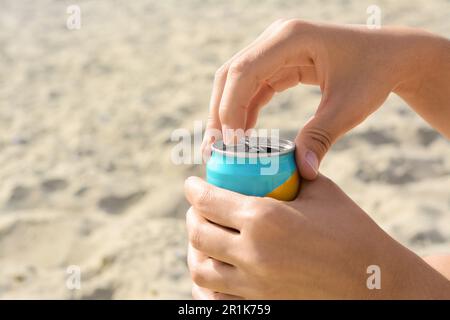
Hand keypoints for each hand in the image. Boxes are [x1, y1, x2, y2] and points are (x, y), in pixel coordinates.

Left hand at [184, 176, 449, 298]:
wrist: (375, 283)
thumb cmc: (352, 231)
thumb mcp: (321, 192)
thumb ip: (294, 173)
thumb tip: (279, 159)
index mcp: (265, 218)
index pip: (209, 200)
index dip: (193, 189)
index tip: (191, 184)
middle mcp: (253, 253)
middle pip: (198, 233)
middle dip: (191, 216)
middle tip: (197, 209)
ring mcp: (254, 286)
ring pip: (201, 269)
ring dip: (194, 250)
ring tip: (201, 240)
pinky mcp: (261, 306)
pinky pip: (216, 298)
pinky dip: (207, 283)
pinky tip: (215, 271)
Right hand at [202, 19, 449, 178]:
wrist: (390, 55)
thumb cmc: (374, 74)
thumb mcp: (349, 108)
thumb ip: (321, 138)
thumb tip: (301, 173)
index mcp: (292, 38)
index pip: (243, 72)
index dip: (230, 108)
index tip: (231, 145)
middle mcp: (277, 38)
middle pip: (231, 74)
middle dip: (220, 113)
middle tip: (214, 150)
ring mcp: (276, 48)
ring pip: (235, 81)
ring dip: (227, 113)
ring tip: (222, 148)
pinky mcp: (279, 61)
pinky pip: (252, 86)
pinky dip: (244, 111)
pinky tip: (242, 136)